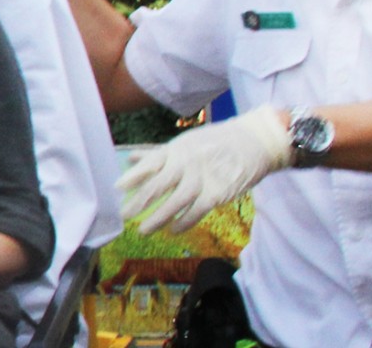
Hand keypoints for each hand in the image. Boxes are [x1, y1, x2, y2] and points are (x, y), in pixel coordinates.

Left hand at [117, 106, 292, 233]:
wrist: (254, 142)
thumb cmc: (214, 142)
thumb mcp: (184, 143)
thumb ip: (157, 154)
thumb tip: (130, 158)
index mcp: (176, 150)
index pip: (151, 162)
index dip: (134, 176)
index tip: (118, 188)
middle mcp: (187, 163)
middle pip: (160, 184)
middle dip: (140, 201)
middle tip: (124, 215)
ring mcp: (203, 178)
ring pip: (177, 201)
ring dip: (159, 217)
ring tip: (143, 230)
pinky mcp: (219, 192)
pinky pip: (198, 211)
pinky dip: (184, 222)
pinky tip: (172, 230)